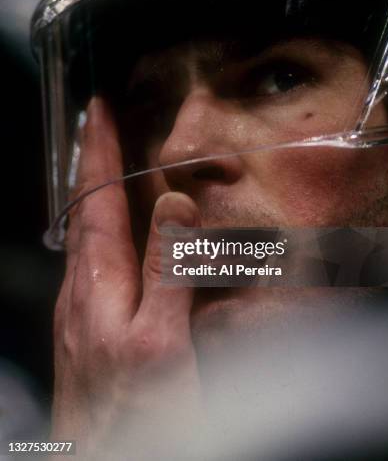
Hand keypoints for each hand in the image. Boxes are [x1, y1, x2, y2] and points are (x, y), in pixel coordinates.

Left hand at [52, 97, 201, 458]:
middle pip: (84, 210)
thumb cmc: (135, 413)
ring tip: (103, 166)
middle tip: (99, 126)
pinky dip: (100, 228)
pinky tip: (110, 236)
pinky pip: (92, 261)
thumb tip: (172, 204)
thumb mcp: (161, 341)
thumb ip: (166, 271)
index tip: (97, 110)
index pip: (96, 200)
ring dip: (95, 193)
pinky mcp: (88, 329)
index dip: (98, 152)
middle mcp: (80, 289)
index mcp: (97, 284)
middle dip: (91, 163)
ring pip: (85, 235)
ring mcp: (80, 310)